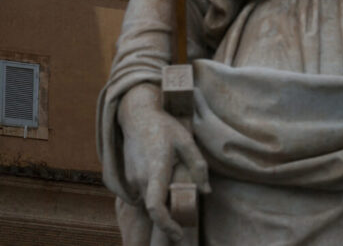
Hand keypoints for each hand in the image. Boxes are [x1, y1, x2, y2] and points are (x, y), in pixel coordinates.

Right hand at [118, 83, 209, 241]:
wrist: (137, 117)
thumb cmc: (164, 127)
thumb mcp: (187, 141)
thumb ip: (198, 166)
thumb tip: (206, 191)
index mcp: (155, 169)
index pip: (155, 206)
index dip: (166, 224)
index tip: (178, 233)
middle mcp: (139, 178)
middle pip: (155, 206)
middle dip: (170, 212)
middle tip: (186, 204)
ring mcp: (131, 179)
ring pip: (149, 200)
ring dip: (162, 200)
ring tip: (174, 180)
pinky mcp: (127, 179)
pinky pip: (143, 194)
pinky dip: (154, 193)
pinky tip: (163, 176)